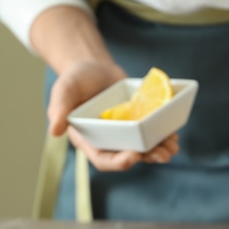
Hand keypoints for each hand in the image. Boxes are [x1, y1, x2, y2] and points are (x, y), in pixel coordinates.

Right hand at [47, 59, 179, 169]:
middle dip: (147, 158)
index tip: (133, 156)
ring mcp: (126, 134)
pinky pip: (152, 134)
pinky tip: (174, 134)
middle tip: (163, 155)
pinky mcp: (138, 123)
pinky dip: (163, 135)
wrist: (94, 67)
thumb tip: (54, 131)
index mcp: (90, 141)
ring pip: (144, 148)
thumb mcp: (64, 90)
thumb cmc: (75, 79)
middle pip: (129, 156)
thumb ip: (59, 109)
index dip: (118, 162)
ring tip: (173, 147)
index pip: (104, 159)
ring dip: (159, 150)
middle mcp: (110, 142)